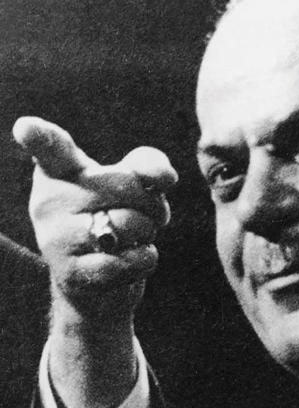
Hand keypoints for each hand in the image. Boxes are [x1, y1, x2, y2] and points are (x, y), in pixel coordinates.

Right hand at [13, 116, 177, 316]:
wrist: (100, 280)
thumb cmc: (117, 215)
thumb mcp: (133, 183)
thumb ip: (149, 165)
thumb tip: (164, 177)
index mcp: (60, 172)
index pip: (52, 148)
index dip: (40, 136)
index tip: (25, 127)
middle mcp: (49, 202)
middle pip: (127, 185)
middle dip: (152, 202)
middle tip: (142, 213)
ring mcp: (55, 239)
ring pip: (129, 224)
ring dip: (148, 232)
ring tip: (132, 237)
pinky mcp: (72, 274)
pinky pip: (126, 262)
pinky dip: (145, 259)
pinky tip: (135, 258)